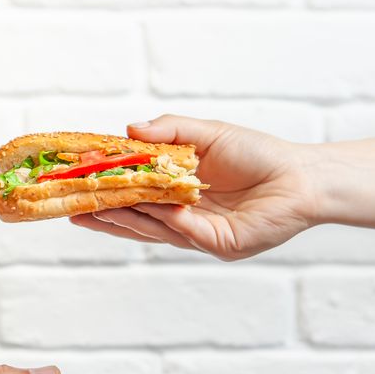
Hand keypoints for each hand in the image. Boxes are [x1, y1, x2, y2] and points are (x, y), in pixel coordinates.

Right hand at [72, 115, 322, 260]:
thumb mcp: (207, 135)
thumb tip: (129, 129)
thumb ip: (169, 132)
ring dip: (123, 219)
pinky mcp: (219, 244)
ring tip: (90, 211)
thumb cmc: (259, 155)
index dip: (109, 191)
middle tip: (71, 208)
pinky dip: (161, 219)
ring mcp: (202, 234)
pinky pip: (183, 231)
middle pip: (138, 219)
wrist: (302, 176)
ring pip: (155, 229)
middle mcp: (187, 219)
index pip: (137, 196)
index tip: (79, 182)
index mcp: (181, 195)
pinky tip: (138, 209)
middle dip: (105, 213)